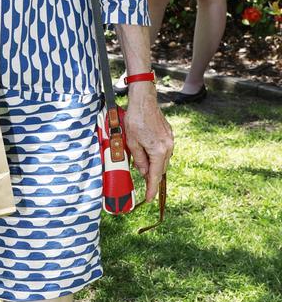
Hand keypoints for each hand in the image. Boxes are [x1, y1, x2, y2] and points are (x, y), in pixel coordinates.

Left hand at [123, 86, 173, 202]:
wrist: (143, 101)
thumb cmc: (135, 120)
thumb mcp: (132, 143)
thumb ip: (139, 160)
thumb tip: (145, 172)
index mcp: (158, 151)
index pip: (155, 176)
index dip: (152, 189)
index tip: (149, 199)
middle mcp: (168, 147)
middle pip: (161, 168)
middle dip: (152, 177)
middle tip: (144, 185)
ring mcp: (170, 140)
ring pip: (163, 159)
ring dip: (154, 165)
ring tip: (144, 168)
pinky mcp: (169, 134)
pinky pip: (164, 150)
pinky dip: (156, 155)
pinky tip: (148, 153)